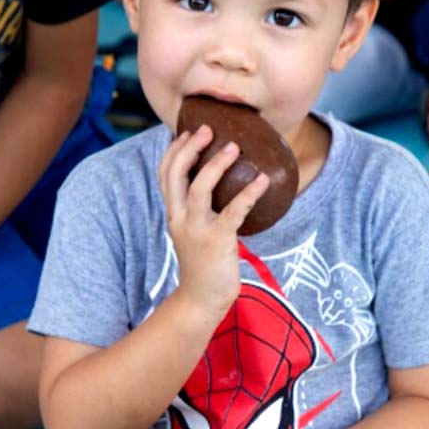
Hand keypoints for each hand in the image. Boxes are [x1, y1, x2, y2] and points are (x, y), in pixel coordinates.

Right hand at [158, 125, 269, 318]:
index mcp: (173, 214)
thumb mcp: (193, 231)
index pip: (165, 174)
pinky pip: (234, 211)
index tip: (186, 132)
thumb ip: (197, 210)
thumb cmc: (203, 263)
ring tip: (233, 147)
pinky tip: (263, 180)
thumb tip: (217, 185)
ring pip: (199, 188)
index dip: (174, 150)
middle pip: (175, 175)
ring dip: (216, 164)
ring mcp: (196, 230)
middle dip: (189, 148)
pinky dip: (249, 193)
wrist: (202, 299)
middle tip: (207, 129)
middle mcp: (179, 218)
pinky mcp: (217, 241)